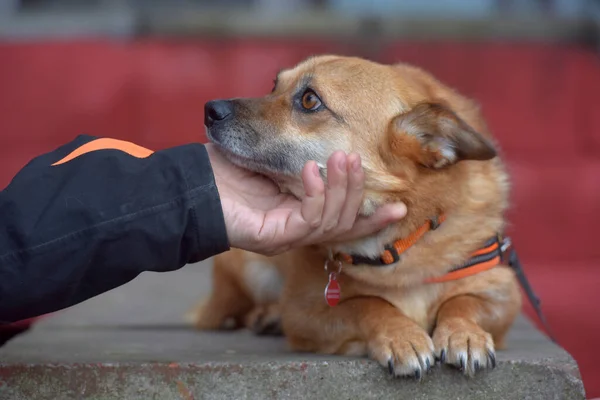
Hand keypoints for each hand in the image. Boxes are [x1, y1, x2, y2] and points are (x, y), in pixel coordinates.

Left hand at [206, 143, 406, 255]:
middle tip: (356, 158)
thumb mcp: (271, 158)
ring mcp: (288, 236)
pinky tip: (310, 170)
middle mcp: (298, 230)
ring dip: (342, 188)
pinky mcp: (275, 237)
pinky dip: (316, 193)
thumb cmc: (225, 172)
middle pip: (345, 223)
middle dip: (356, 190)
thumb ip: (300, 156)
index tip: (400, 205)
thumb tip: (329, 137)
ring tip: (343, 159)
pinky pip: (309, 220)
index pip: (345, 222)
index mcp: (301, 215)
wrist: (190, 187)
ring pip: (333, 221)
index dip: (372, 217)